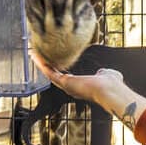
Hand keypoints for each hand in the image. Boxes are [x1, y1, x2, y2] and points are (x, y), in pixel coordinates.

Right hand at [31, 49, 145, 126]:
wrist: (109, 90)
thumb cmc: (111, 84)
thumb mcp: (106, 75)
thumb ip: (103, 73)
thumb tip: (102, 72)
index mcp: (81, 86)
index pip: (66, 77)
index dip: (59, 69)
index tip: (54, 62)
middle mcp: (71, 88)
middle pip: (55, 76)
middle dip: (47, 66)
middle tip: (39, 57)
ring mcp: (67, 86)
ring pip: (50, 73)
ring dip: (42, 64)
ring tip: (34, 54)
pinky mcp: (64, 82)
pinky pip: (50, 72)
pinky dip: (42, 64)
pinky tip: (36, 56)